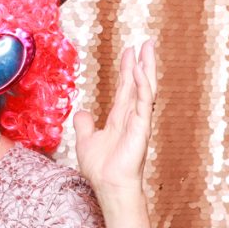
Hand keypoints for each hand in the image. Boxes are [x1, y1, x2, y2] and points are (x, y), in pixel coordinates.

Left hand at [74, 40, 156, 202]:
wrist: (107, 185)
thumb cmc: (101, 169)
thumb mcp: (86, 140)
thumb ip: (84, 125)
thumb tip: (81, 112)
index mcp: (120, 118)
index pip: (125, 88)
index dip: (127, 69)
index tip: (129, 51)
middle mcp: (131, 116)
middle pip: (137, 83)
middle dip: (141, 62)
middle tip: (146, 42)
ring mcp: (138, 121)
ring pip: (144, 89)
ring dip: (146, 68)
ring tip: (147, 48)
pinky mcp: (141, 128)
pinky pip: (142, 103)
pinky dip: (142, 86)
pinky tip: (140, 71)